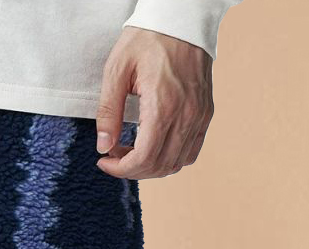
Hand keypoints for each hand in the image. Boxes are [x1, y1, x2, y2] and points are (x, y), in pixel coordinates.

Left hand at [96, 28, 213, 179]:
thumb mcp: (117, 70)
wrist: (182, 19)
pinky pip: (191, 152)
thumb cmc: (147, 39)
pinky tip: (153, 147)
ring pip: (175, 164)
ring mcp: (199, 116)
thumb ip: (108, 112)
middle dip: (131, 170)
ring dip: (150, 167)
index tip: (104, 161)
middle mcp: (186, 115)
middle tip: (113, 155)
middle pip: (159, 167)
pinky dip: (171, 159)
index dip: (120, 169)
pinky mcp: (205, 114)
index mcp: (163, 106)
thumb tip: (103, 147)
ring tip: (130, 151)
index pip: (143, 159)